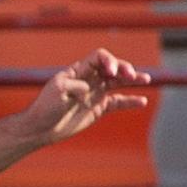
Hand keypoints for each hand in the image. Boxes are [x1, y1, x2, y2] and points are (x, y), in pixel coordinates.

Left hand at [24, 48, 150, 146]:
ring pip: (118, 82)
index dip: (108, 60)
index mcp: (78, 71)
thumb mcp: (57, 91)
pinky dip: (130, 101)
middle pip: (112, 67)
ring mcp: (95, 93)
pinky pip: (118, 102)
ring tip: (146, 79)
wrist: (41, 129)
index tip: (111, 71)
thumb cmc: (45, 107)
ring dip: (132, 79)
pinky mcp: (98, 108)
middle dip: (123, 68)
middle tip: (131, 75)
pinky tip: (142, 101)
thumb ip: (75, 85)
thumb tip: (88, 89)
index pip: (99, 57)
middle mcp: (89, 79)